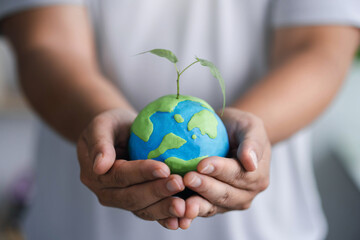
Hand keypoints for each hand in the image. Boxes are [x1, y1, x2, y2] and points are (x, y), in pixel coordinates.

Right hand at [77, 109, 185, 225]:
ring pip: (143, 209)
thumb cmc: (112, 124)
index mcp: (95, 174)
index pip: (120, 176)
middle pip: (132, 196)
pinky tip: (182, 219)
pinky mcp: (138, 203)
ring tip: (184, 206)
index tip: (164, 168)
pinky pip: (151, 213)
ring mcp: (122, 200)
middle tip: (178, 183)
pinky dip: (166, 218)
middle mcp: (107, 192)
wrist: (120, 133)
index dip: (142, 173)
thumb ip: (100, 143)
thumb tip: (99, 166)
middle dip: (157, 192)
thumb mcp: (102, 125)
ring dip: (164, 208)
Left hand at [177, 107, 271, 228]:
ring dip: (196, 204)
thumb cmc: (240, 127)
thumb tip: (251, 163)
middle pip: (225, 194)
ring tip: (181, 200)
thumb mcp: (250, 127)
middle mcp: (245, 194)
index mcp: (257, 176)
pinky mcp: (213, 205)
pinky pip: (201, 209)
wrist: (230, 135)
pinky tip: (177, 210)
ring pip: (212, 206)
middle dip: (205, 187)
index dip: (220, 171)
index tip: (202, 164)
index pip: (238, 175)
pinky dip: (189, 212)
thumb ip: (252, 144)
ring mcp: (229, 203)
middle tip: (187, 178)